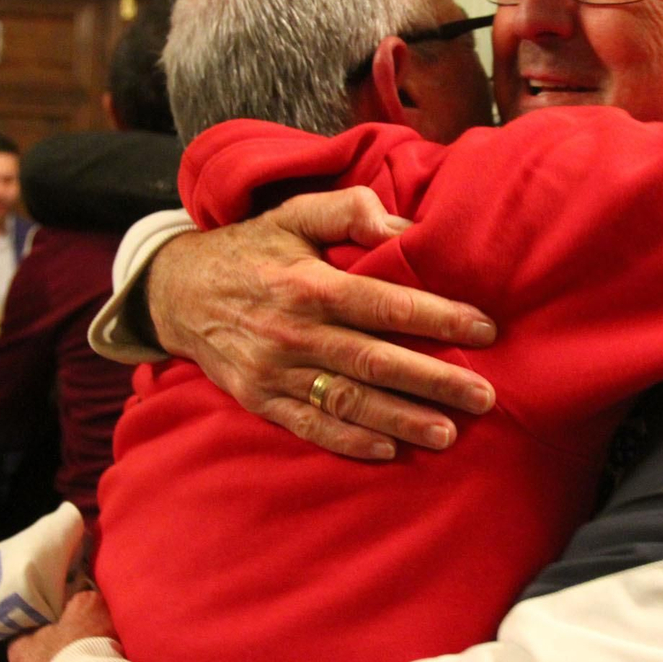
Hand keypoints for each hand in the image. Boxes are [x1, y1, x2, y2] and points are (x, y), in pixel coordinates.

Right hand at [146, 187, 497, 460]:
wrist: (176, 291)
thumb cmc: (249, 249)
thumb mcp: (292, 213)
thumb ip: (348, 211)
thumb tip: (403, 225)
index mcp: (309, 285)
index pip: (386, 305)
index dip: (439, 318)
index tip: (486, 329)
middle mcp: (294, 333)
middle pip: (377, 362)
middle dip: (435, 381)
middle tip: (484, 397)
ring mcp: (275, 372)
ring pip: (350, 401)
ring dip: (403, 420)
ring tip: (449, 433)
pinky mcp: (259, 400)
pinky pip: (310, 427)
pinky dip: (350, 441)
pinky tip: (389, 450)